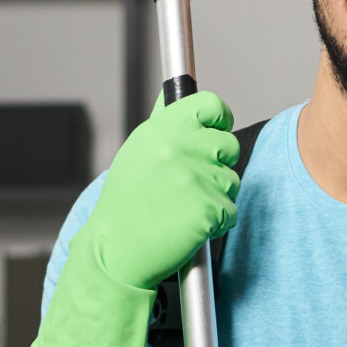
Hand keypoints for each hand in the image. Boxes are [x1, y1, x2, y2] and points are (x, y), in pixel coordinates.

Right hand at [29, 91, 240, 346]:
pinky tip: (189, 226)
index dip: (219, 119)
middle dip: (218, 165)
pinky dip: (216, 222)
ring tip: (183, 208)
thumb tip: (179, 94)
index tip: (218, 130)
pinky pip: (230, 211)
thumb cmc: (125, 206)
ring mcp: (194, 179)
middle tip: (192, 185)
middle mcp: (177, 149)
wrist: (114, 251)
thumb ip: (164, 126)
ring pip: (232, 181)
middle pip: (229, 145)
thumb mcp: (137, 154)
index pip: (210, 106)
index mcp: (160, 131)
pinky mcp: (207, 209)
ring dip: (216, 197)